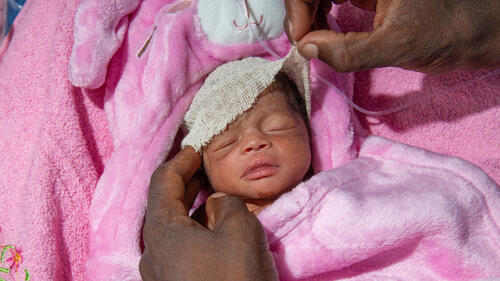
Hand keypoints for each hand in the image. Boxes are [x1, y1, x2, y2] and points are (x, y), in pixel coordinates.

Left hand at [139, 147, 277, 280]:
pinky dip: (193, 231)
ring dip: (190, 208)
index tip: (195, 149)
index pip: (162, 182)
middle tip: (203, 167)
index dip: (180, 161)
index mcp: (161, 230)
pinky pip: (179, 249)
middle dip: (184, 183)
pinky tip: (212, 231)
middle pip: (163, 205)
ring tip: (210, 196)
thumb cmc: (234, 279)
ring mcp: (160, 274)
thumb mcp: (239, 229)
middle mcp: (152, 251)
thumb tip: (215, 203)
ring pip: (172, 229)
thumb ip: (225, 204)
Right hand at [285, 0, 499, 71]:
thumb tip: (307, 49)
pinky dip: (322, 17)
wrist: (478, 32)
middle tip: (304, 42)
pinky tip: (325, 32)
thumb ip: (349, 51)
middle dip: (302, 12)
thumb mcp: (397, 45)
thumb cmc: (448, 31)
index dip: (299, 5)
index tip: (300, 37)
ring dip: (310, 14)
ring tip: (313, 40)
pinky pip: (332, 0)